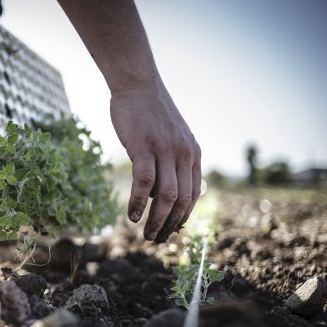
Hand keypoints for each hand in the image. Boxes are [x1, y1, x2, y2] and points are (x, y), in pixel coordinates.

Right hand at [111, 82, 200, 241]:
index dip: (182, 218)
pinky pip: (144, 182)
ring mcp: (166, 151)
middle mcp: (184, 154)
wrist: (139, 86)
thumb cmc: (150, 114)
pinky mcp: (145, 147)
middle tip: (157, 239)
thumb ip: (173, 163)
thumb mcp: (172, 138)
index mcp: (193, 154)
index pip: (193, 195)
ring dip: (156, 220)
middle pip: (182, 201)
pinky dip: (139, 202)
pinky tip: (132, 216)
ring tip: (147, 235)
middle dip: (170, 225)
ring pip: (166, 196)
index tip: (170, 231)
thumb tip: (163, 194)